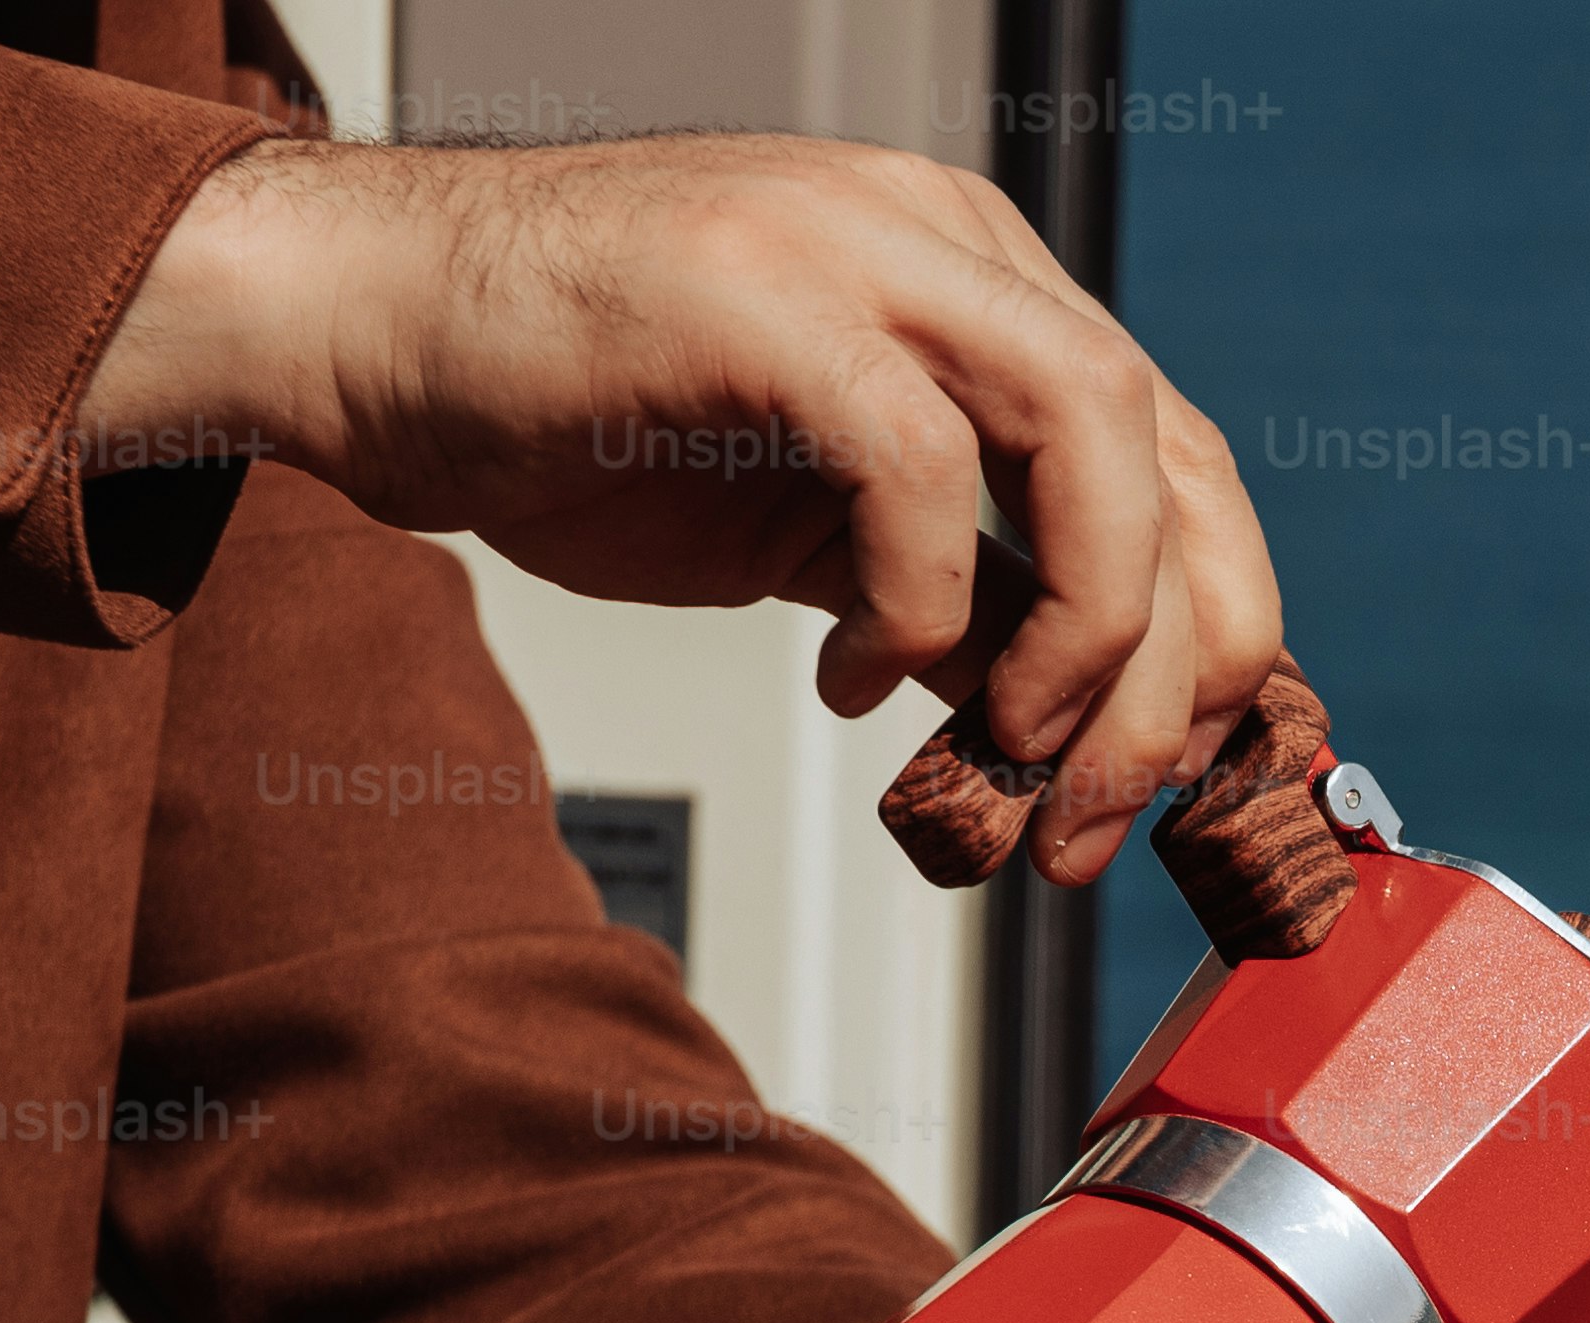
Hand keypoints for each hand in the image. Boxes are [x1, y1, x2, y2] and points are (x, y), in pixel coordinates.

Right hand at [87, 135, 1282, 876]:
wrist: (376, 338)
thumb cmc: (573, 421)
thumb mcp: (813, 533)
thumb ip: (951, 596)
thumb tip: (1065, 723)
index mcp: (977, 290)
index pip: (1179, 457)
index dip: (1212, 630)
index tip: (1174, 775)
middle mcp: (944, 245)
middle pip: (1170, 454)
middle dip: (1171, 668)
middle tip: (1098, 809)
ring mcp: (859, 249)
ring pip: (1092, 434)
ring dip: (1084, 636)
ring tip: (1008, 748)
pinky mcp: (765, 295)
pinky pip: (919, 463)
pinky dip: (917, 604)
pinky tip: (852, 680)